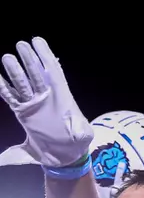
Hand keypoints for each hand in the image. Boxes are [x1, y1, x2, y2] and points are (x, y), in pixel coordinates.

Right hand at [0, 38, 93, 168]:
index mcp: (61, 98)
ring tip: (7, 56)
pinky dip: (3, 88)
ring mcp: (33, 103)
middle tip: (21, 45)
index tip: (38, 41)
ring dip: (14, 70)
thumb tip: (78, 131)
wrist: (65, 155)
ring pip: (21, 83)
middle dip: (29, 59)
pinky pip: (10, 97)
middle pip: (35, 74)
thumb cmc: (76, 142)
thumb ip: (79, 130)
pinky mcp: (22, 112)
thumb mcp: (82, 135)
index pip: (52, 72)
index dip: (46, 56)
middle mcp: (46, 97)